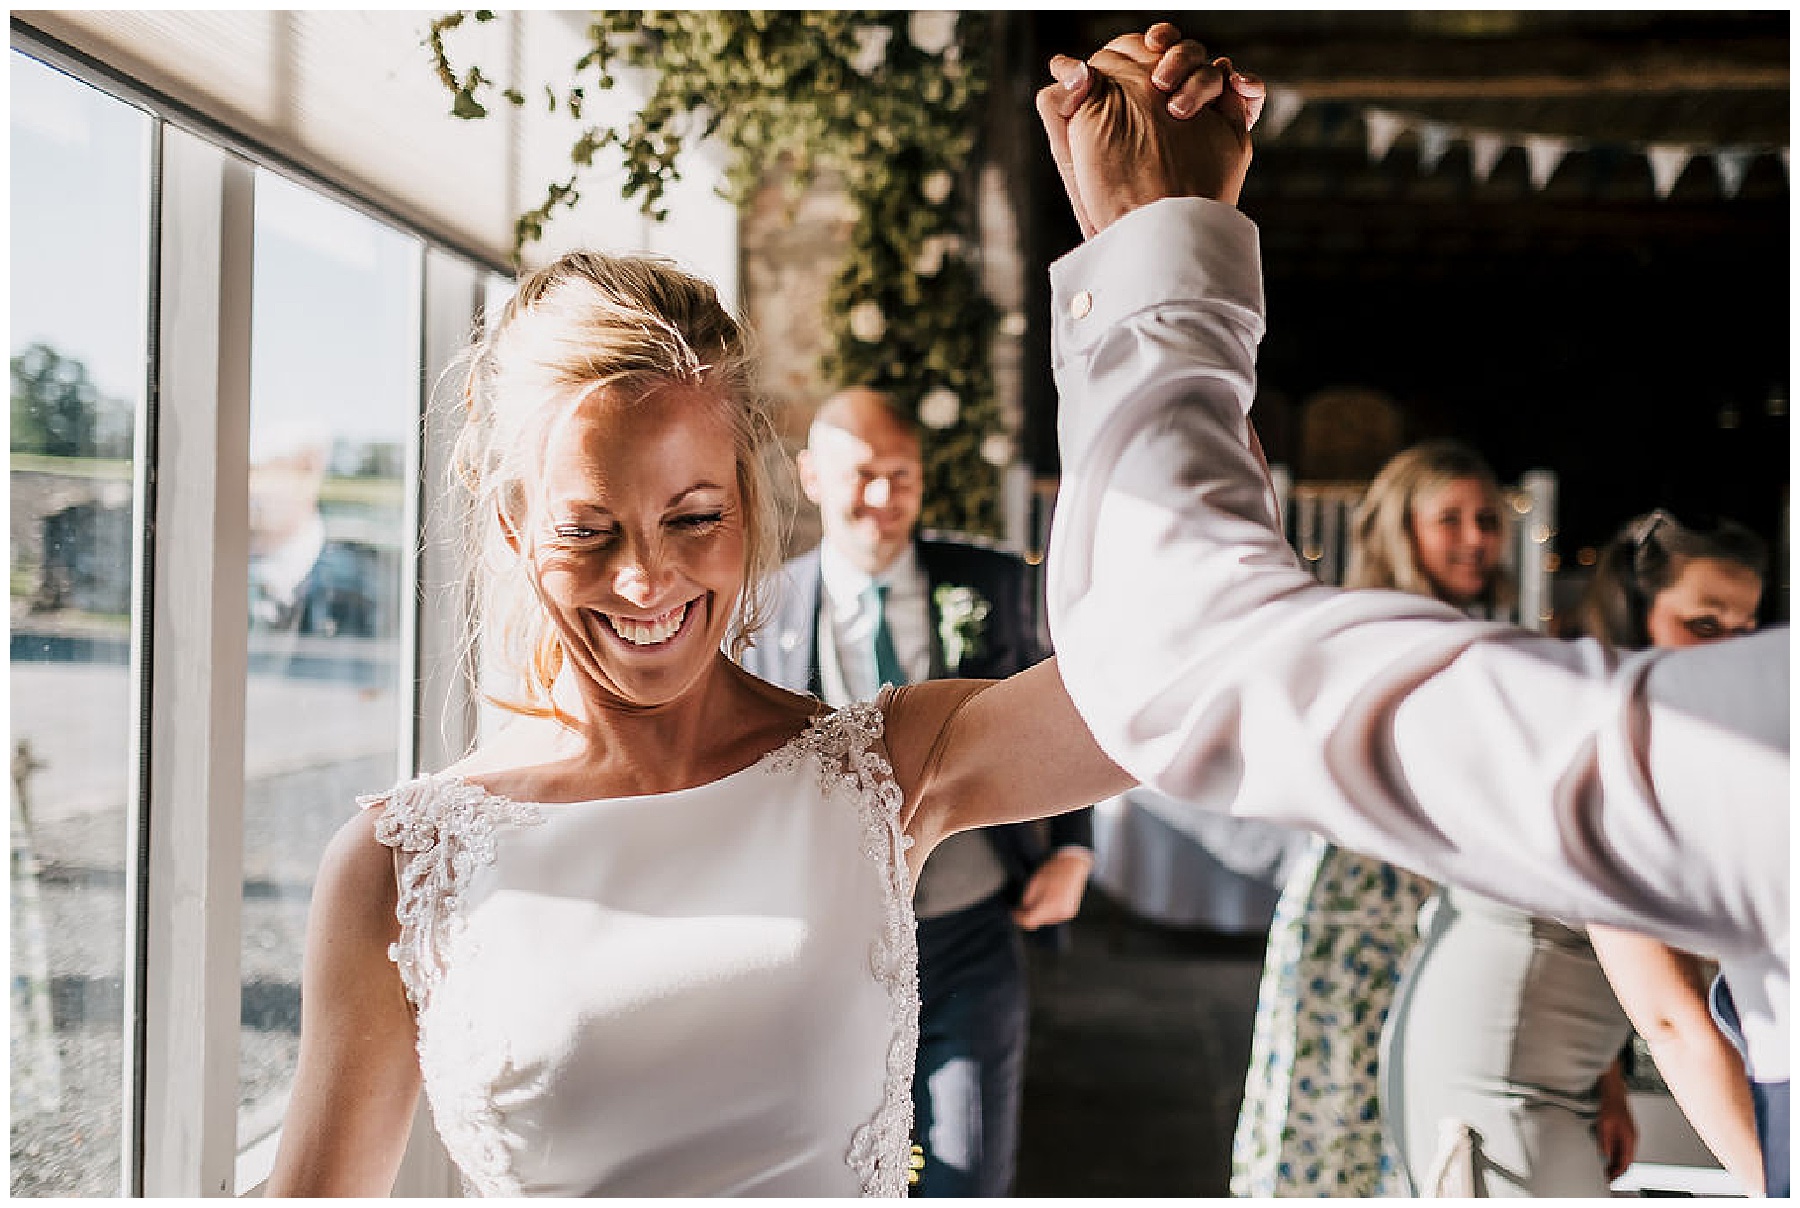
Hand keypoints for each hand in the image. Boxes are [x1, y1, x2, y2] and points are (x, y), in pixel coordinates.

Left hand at [1012, 848, 1092, 929]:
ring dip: (1039, 913)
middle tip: (1025, 902)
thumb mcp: (1034, 882)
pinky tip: (1049, 898)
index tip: (1013, 913)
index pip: (1028, 922)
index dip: (1018, 918)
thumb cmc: (1054, 870)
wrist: (1074, 865)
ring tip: (1040, 896)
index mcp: (1050, 904)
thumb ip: (1026, 900)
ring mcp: (1067, 914)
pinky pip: (1054, 917)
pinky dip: (1048, 911)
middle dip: (1028, 914)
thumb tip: (1020, 911)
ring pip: (1045, 921)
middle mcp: (1060, 912)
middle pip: (1036, 922)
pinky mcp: (1070, 913)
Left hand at [1035, 22, 1264, 236]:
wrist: (1145, 238)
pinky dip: (1248, 86)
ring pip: (1214, 72)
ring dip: (1208, 74)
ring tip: (1186, 107)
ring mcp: (1200, 116)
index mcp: (1129, 96)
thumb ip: (1059, 104)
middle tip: (1164, 82)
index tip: (1151, 46)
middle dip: (1182, 56)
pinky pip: (1244, 98)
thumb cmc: (1102, 200)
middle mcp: (1166, 101)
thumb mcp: (1070, 152)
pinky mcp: (1227, 133)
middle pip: (1186, 55)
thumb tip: (1067, 66)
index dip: (1153, 42)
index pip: (1147, 48)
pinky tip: (1242, 87)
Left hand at [1596, 1062, 1638, 1181]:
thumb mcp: (1604, 1124)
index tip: (1610, 1178)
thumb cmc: (1610, 1105)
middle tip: (1606, 1176)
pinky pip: (1620, 1147)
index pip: (1626, 1162)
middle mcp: (1631, 1138)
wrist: (1613, 1091)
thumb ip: (1606, 1141)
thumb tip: (1606, 1155)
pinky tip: (1607, 1156)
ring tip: (1605, 1169)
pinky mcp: (1623, 1131)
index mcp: (1630, 1138)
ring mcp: (1628, 1135)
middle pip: (1626, 1160)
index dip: (1618, 1172)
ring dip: (1615, 1163)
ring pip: (1623, 1154)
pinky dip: (1614, 1154)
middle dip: (1617, 1170)